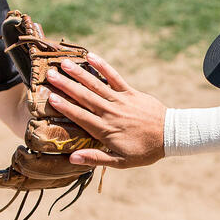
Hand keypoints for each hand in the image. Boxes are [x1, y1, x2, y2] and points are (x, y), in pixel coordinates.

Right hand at [45, 52, 166, 168]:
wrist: (170, 136)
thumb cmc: (144, 151)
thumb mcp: (121, 162)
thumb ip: (96, 158)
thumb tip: (72, 158)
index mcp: (106, 130)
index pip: (81, 116)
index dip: (65, 106)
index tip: (51, 97)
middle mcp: (111, 113)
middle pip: (85, 97)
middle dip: (66, 85)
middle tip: (50, 74)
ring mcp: (121, 100)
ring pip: (97, 85)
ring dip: (80, 73)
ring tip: (64, 63)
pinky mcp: (131, 92)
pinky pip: (115, 77)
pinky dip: (103, 66)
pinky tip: (91, 56)